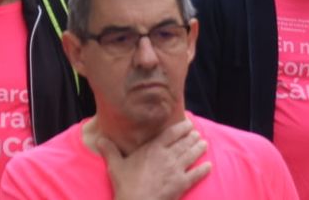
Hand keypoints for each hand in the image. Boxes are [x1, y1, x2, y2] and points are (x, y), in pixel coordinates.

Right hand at [91, 119, 208, 199]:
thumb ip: (109, 150)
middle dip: (192, 137)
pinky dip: (203, 170)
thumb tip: (99, 139)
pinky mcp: (182, 184)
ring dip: (199, 149)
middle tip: (197, 133)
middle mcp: (167, 156)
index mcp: (153, 148)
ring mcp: (176, 170)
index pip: (171, 134)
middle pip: (184, 143)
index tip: (188, 123)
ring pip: (191, 156)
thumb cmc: (126, 185)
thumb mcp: (115, 165)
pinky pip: (196, 175)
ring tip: (204, 144)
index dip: (181, 127)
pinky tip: (209, 166)